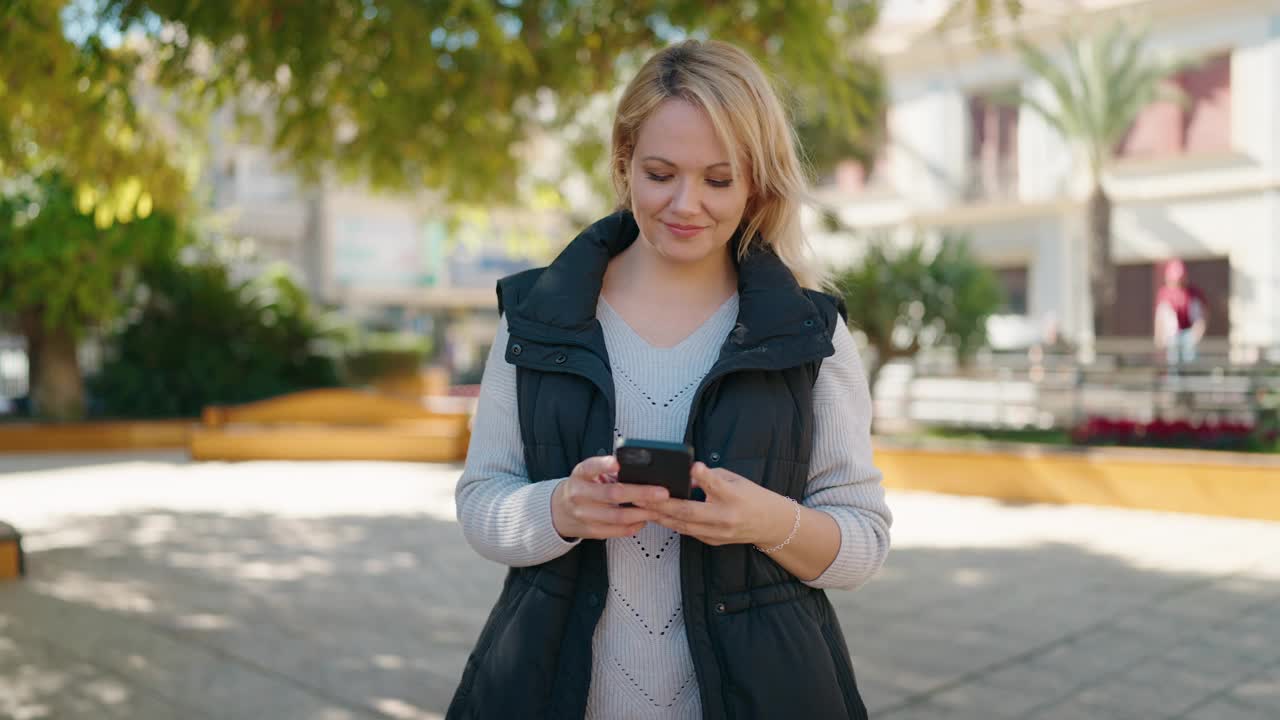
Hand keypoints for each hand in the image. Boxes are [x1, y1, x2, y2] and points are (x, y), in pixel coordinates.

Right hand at [551, 456, 669, 539]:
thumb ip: (607, 470)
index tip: (618, 462)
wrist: (559, 511)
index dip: (603, 465)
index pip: (590, 467)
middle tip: (662, 493)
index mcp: (580, 475)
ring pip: (617, 517)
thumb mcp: (588, 473)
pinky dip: (634, 525)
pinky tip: (644, 519)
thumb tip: (640, 468)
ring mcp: (584, 515)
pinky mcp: (591, 531)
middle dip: (640, 493)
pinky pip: (616, 531)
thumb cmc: (582, 487)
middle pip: (612, 494)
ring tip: (658, 508)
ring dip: (642, 513)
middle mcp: (579, 495)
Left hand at [636, 462, 793, 546]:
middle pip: (690, 511)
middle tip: (642, 496)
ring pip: (684, 526)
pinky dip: (672, 524)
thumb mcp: (734, 479)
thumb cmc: (750, 496)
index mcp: (734, 495)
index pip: (716, 484)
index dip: (704, 476)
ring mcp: (719, 532)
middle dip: (663, 504)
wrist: (769, 523)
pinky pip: (688, 532)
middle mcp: (725, 516)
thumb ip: (710, 478)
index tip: (693, 467)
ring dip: (661, 517)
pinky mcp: (714, 542)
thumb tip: (683, 477)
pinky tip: (657, 517)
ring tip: (642, 508)